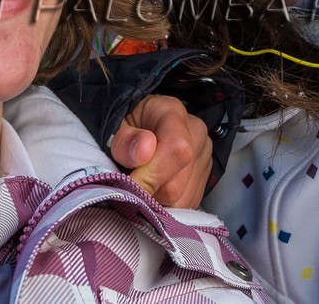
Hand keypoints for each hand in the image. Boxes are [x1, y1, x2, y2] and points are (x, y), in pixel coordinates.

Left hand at [109, 94, 211, 208]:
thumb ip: (124, 139)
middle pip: (176, 184)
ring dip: (156, 202)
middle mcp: (196, 134)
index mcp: (173, 113)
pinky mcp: (204, 178)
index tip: (127, 185)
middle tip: (127, 183)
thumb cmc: (125, 126)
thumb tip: (143, 152)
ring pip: (181, 200)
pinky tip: (154, 188)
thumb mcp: (114, 126)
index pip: (177, 150)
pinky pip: (186, 205)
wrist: (137, 125)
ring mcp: (203, 157)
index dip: (150, 176)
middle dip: (147, 192)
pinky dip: (166, 205)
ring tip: (141, 183)